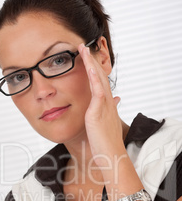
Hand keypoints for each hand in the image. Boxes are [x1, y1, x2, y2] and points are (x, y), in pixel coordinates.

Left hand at [79, 43, 124, 164]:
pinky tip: (90, 67)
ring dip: (91, 63)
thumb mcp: (107, 123)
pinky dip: (94, 78)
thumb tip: (116, 100)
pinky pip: (97, 90)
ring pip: (98, 78)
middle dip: (92, 60)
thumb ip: (108, 111)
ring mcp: (104, 105)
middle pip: (100, 75)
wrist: (111, 154)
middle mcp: (107, 101)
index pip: (100, 81)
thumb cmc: (106, 142)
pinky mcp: (99, 111)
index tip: (87, 57)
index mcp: (107, 104)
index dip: (94, 68)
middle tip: (84, 46)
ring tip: (83, 49)